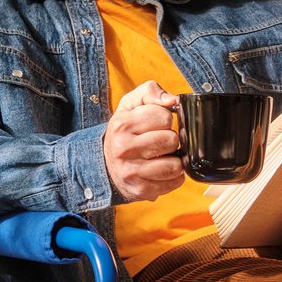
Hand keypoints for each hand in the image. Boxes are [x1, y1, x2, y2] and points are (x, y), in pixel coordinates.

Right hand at [103, 79, 186, 201]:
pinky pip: (175, 182)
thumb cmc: (125, 130)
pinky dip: (173, 176)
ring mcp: (131, 172)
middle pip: (171, 140)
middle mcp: (124, 149)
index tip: (155, 124)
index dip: (165, 119)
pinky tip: (161, 170)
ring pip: (175, 165)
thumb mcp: (131, 104)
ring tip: (162, 156)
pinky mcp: (141, 190)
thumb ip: (150, 92)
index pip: (164, 117)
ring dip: (174, 159)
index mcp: (122, 124)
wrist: (106, 163)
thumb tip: (172, 100)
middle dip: (170, 139)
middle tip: (159, 141)